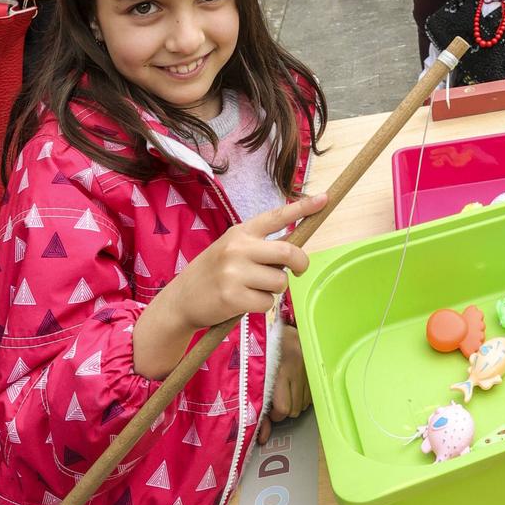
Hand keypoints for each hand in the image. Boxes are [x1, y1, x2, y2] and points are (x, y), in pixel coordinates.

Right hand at [133, 193, 326, 379]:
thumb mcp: (230, 248)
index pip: (276, 216)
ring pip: (280, 281)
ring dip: (273, 289)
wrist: (180, 299)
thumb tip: (293, 251)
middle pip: (288, 252)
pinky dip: (262, 306)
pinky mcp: (233, 297)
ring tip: (252, 288)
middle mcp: (238, 248)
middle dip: (300, 264)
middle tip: (297, 271)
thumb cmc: (213, 273)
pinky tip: (243, 302)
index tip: (324, 198)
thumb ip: (258, 245)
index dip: (302, 207)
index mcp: (240, 232)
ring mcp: (235, 272)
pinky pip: (268, 302)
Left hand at [258, 326, 309, 445]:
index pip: (282, 408)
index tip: (270, 410)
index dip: (275, 415)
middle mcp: (294, 365)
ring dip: (294, 402)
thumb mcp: (254, 376)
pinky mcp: (313, 363)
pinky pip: (311, 393)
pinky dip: (303, 394)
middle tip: (276, 400)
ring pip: (304, 403)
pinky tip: (295, 384)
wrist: (272, 321)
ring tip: (285, 390)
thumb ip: (257, 407)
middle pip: (294, 409)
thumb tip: (261, 438)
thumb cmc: (259, 350)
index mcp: (276, 368)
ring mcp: (306, 364)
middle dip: (284, 410)